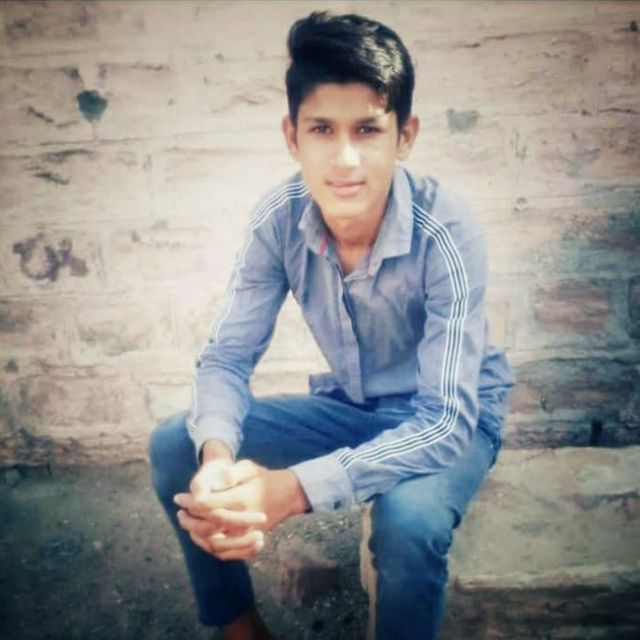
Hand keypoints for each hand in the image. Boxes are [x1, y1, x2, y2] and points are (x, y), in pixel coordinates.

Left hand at [175, 460, 309, 560]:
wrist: (289, 494)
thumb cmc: (266, 478)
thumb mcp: (250, 467)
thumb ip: (230, 473)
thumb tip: (211, 485)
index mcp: (242, 498)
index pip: (207, 504)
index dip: (189, 502)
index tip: (178, 498)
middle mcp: (244, 520)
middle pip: (207, 527)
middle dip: (189, 520)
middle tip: (179, 512)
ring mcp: (248, 534)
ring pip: (214, 544)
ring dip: (196, 536)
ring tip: (187, 525)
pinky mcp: (250, 541)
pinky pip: (227, 554)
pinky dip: (211, 548)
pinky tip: (201, 538)